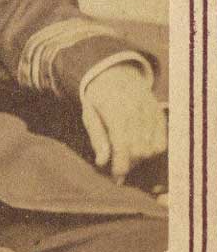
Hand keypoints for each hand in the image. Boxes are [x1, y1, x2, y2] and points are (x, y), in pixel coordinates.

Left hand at [82, 63, 166, 183]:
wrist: (115, 73)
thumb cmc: (98, 98)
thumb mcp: (89, 114)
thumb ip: (96, 137)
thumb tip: (102, 162)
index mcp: (115, 110)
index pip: (122, 146)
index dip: (121, 166)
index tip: (116, 178)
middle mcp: (136, 111)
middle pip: (139, 151)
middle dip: (129, 163)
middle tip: (119, 163)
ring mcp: (150, 112)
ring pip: (152, 148)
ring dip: (141, 157)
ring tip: (129, 153)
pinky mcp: (160, 114)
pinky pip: (163, 141)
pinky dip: (154, 149)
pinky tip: (142, 146)